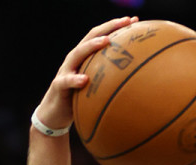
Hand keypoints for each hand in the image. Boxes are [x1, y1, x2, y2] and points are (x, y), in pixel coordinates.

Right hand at [33, 17, 139, 131]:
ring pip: (77, 54)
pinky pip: (66, 81)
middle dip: (108, 28)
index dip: (116, 27)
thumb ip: (112, 81)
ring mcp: (66, 71)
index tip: (134, 20)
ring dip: (91, 46)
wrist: (55, 113)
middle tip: (125, 21)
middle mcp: (75, 60)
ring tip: (106, 41)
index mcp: (86, 57)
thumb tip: (140, 83)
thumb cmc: (80, 99)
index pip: (101, 36)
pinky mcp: (59, 86)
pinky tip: (84, 79)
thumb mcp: (98, 87)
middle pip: (90, 38)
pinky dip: (75, 79)